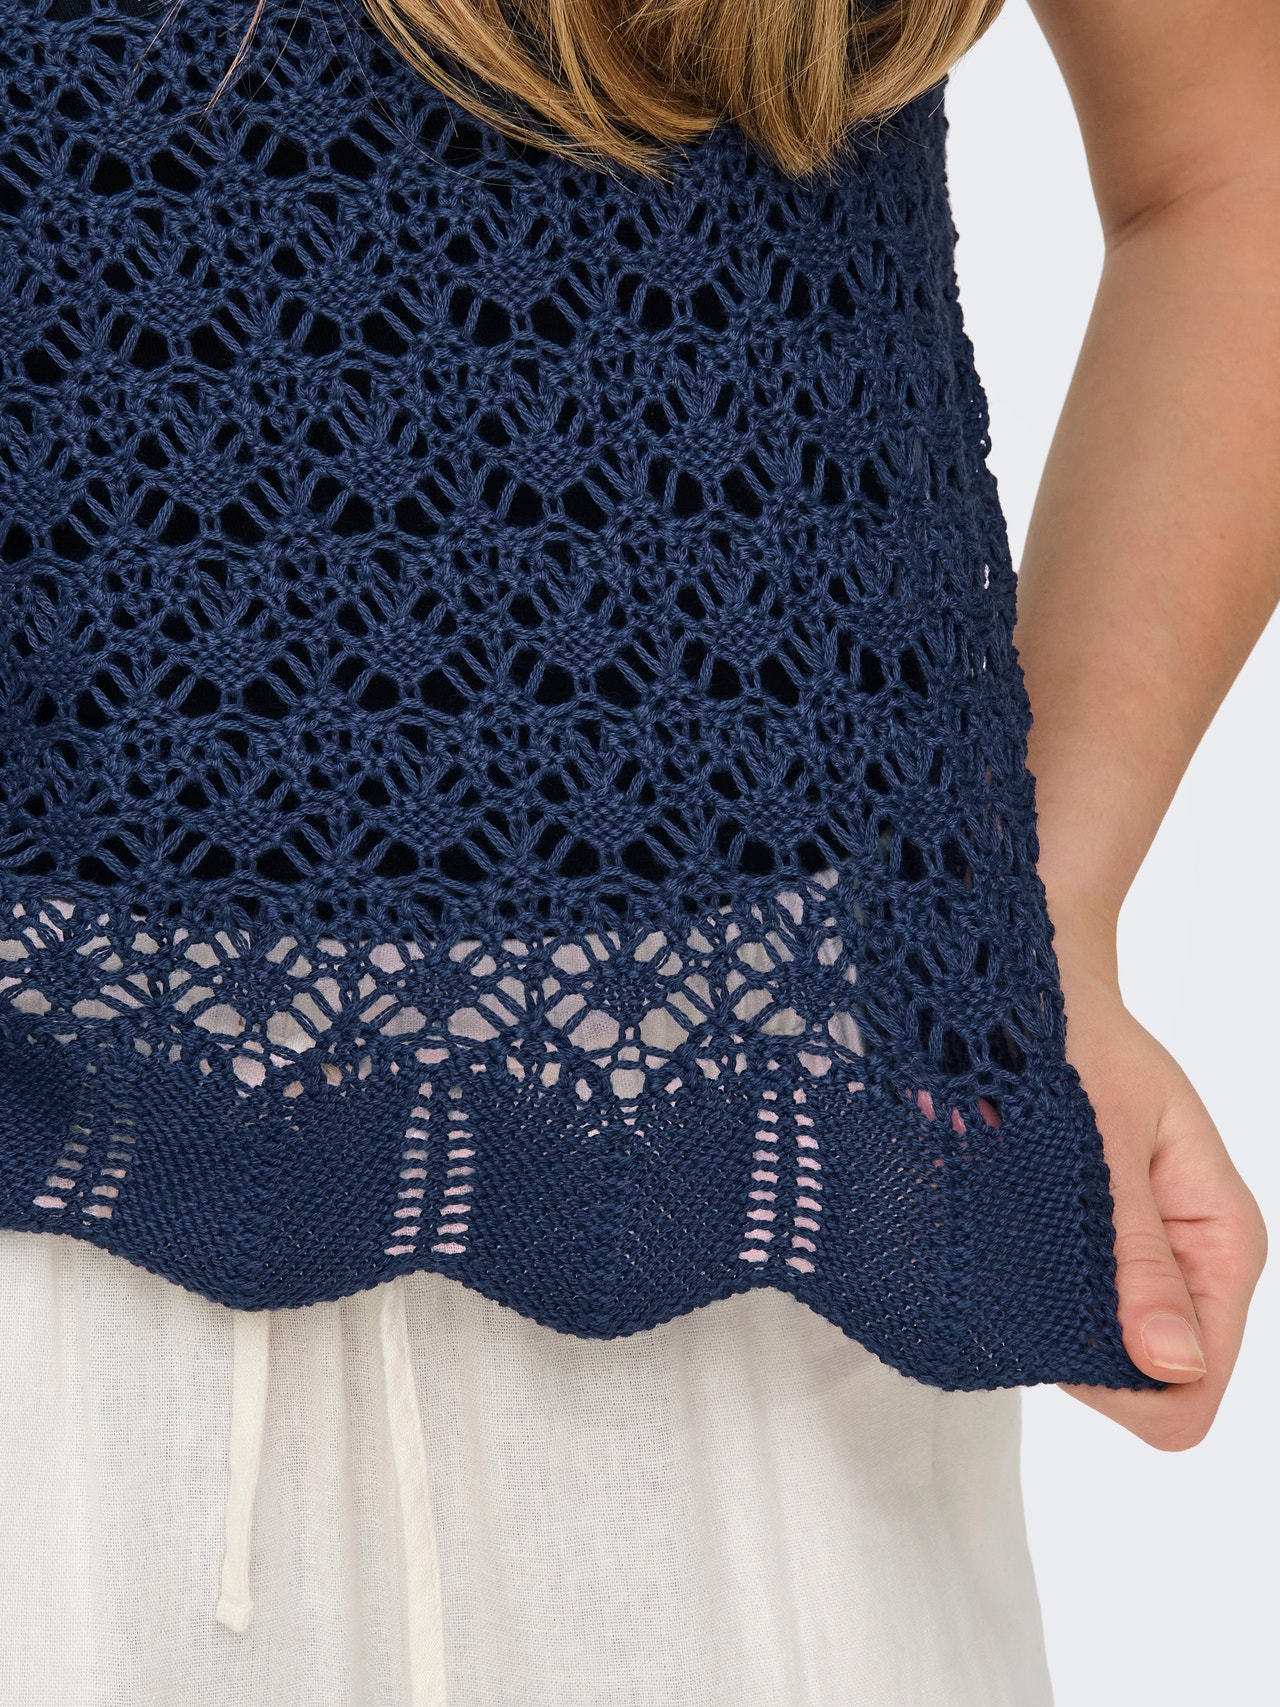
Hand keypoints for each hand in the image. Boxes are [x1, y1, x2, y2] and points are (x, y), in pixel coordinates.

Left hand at [1051, 937, 1266, 1448]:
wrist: (1032, 994)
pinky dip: (1020, 1290)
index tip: (1057, 1319)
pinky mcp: (1085, 1251)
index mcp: (1219, 1243)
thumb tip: (1171, 1362)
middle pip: (1142, 1384)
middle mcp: (1185, 1267)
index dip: (1124, 1382)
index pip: (1192, 1388)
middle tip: (1021, 1262)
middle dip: (1079, 1348)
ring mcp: (1135, 1264)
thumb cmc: (1079, 1042)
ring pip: (1095, 1355)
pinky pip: (1058, 1311)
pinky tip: (994, 1237)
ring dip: (1042, 1314)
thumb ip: (1136, 1254)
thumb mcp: (1109, 1141)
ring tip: (1004, 1236)